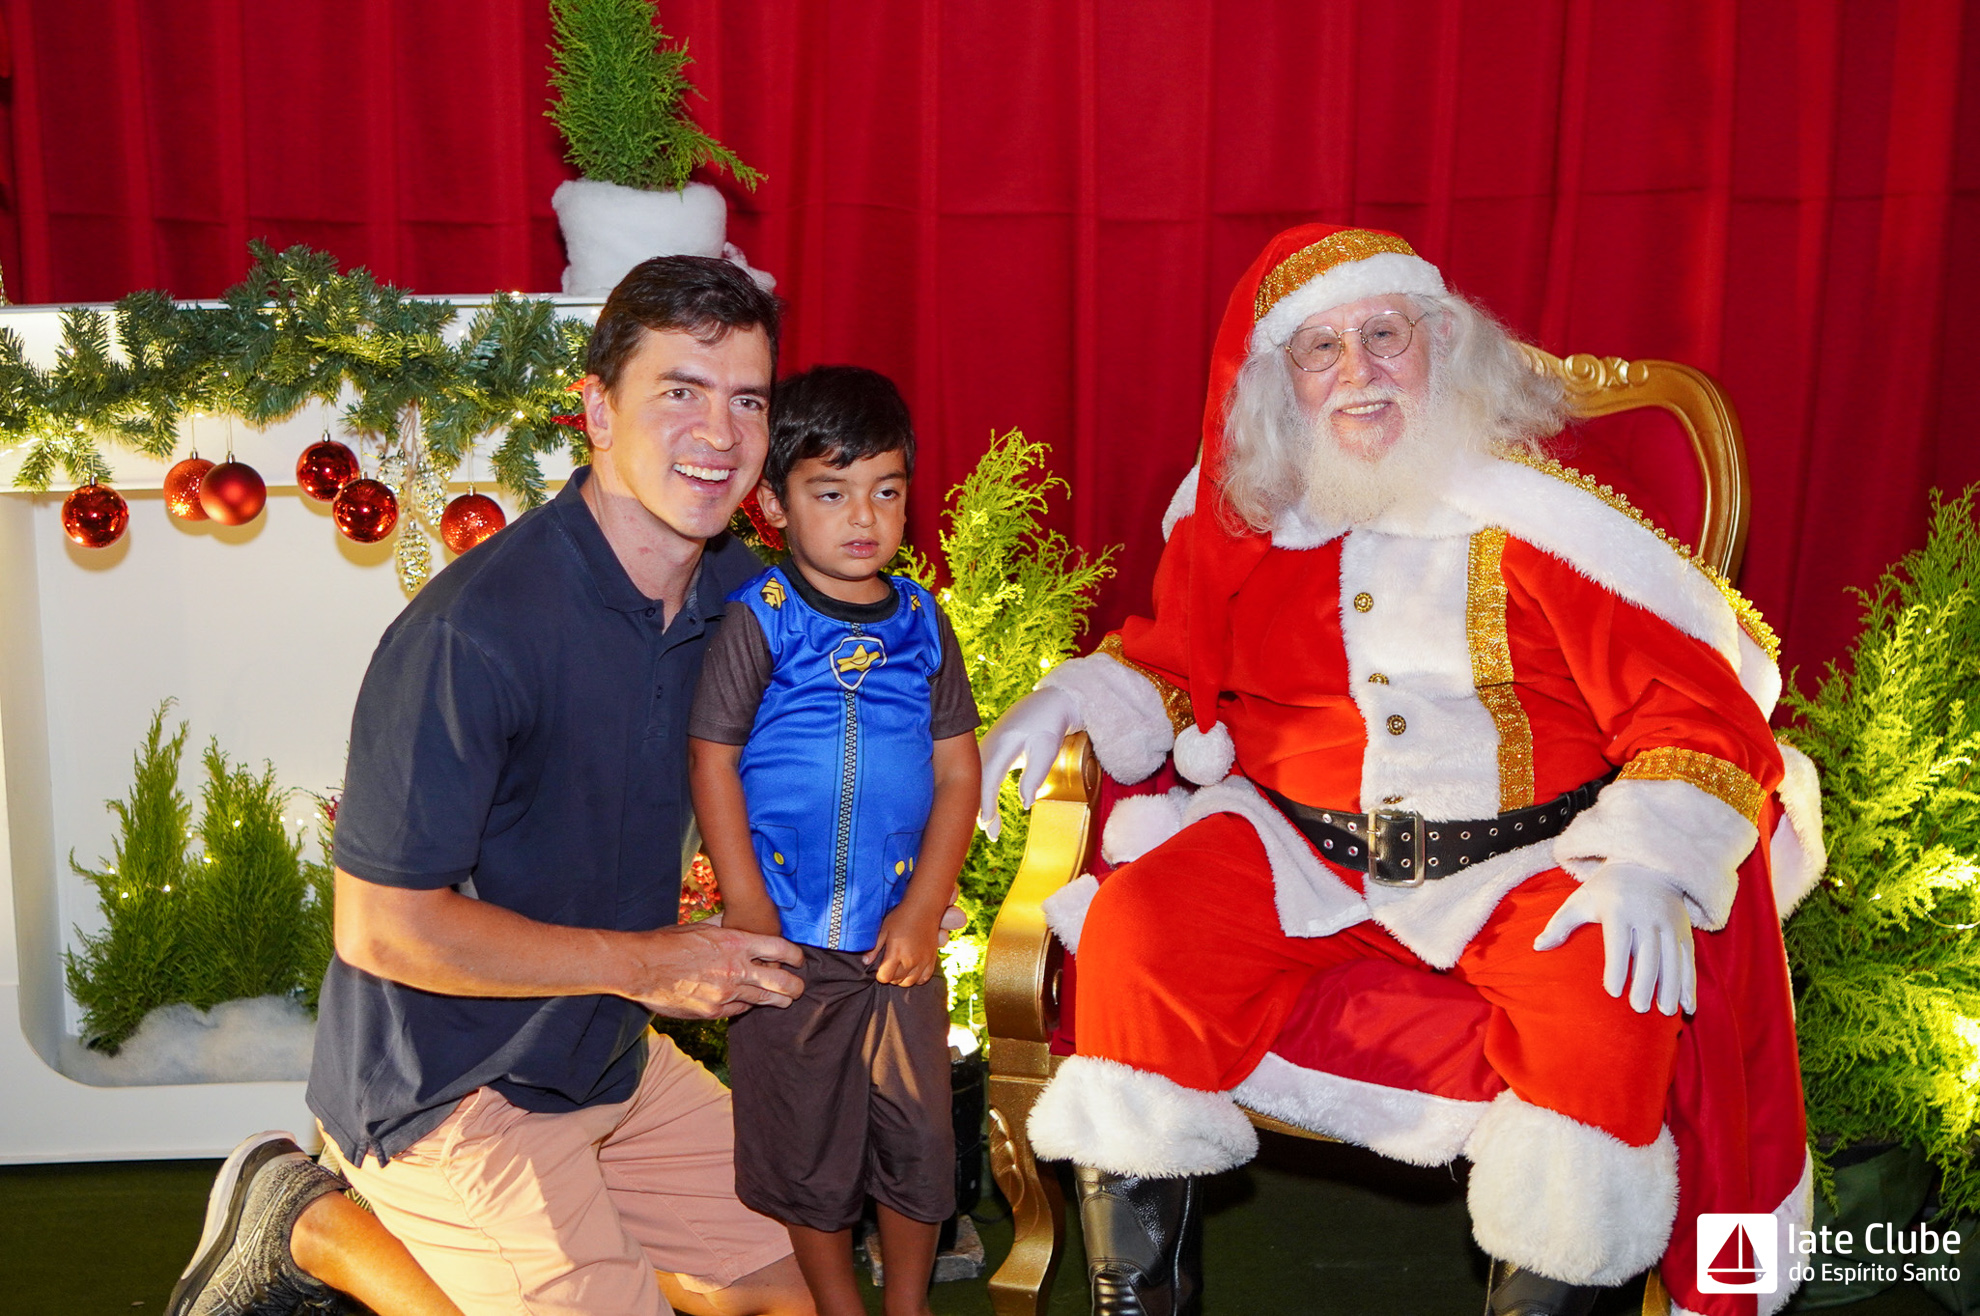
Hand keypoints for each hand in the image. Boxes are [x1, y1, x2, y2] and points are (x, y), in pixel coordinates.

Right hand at [624, 922, 804, 1018]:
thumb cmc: (669, 942)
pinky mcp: (713, 1011)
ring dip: (778, 1000)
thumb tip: (736, 919)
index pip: (780, 949)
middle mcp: (736, 968)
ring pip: (764, 1000)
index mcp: (736, 942)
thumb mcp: (702, 926)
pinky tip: (751, 1003)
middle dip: (795, 986)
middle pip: (781, 981)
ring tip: (786, 1000)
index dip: (795, 956)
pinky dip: (747, 1005)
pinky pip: (740, 1009)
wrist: (641, 967)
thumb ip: (725, 926)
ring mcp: (726, 992)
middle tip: (799, 987)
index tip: (798, 960)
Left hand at [864, 903, 941, 986]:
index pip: (885, 977)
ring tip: (900, 968)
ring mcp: (923, 961)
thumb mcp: (883, 930)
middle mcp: (911, 960)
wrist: (924, 908)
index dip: (880, 974)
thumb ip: (874, 948)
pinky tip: (913, 970)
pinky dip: (917, 978)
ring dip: (902, 978)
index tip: (881, 967)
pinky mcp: (932, 959)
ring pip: (910, 982)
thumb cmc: (901, 917)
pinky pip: (924, 978)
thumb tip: (865, 962)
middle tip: (890, 965)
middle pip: (896, 980)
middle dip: (890, 976)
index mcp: (896, 953)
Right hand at [977, 686, 1081, 838]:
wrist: (1049, 702)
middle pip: (978, 782)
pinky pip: (981, 773)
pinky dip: (983, 791)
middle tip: (991, 834)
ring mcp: (986, 745)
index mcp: (1003, 744)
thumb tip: (1025, 804)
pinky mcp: (990, 748)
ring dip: (981, 802)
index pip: (989, 779)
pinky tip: (988, 807)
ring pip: (977, 779)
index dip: (986, 803)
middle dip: (981, 809)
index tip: (988, 824)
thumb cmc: (1050, 724)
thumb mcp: (1047, 750)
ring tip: (990, 827)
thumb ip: (1035, 776)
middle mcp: (988, 744)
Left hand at [1533, 862, 1696, 1015]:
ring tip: (1665, 1012)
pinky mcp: (1683, 930)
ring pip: (1672, 958)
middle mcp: (1646, 915)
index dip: (1617, 967)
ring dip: (1671, 986)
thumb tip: (1537, 947)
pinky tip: (1687, 1005)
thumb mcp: (1580, 899)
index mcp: (1618, 909)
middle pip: (1648, 953)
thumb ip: (1560, 924)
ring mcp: (1668, 923)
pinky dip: (1689, 982)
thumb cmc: (1606, 888)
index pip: (1617, 942)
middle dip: (1646, 982)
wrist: (1646, 864)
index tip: (1613, 992)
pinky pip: (1688, 959)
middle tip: (1639, 1008)